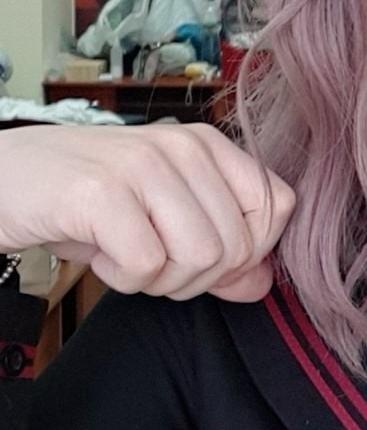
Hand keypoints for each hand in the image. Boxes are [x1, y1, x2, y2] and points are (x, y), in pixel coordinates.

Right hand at [0, 123, 294, 301]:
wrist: (3, 182)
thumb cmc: (85, 203)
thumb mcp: (159, 222)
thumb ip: (217, 252)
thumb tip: (261, 284)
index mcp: (206, 145)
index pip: (277, 207)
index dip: (246, 253)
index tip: (196, 257)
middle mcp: (182, 145)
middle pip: (236, 246)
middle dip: (193, 278)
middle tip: (146, 261)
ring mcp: (143, 164)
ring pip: (199, 257)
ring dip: (157, 279)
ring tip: (121, 253)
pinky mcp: (102, 192)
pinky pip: (146, 265)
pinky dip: (121, 278)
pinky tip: (98, 252)